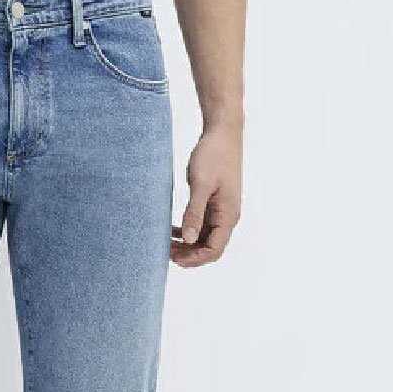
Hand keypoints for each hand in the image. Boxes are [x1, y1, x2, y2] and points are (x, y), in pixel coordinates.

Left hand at [171, 122, 242, 267]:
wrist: (223, 132)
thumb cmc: (214, 155)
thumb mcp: (201, 184)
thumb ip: (194, 212)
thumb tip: (188, 239)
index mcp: (228, 215)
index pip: (214, 250)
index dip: (194, 259)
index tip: (173, 258)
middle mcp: (227, 216)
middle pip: (209, 247)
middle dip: (188, 254)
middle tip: (164, 252)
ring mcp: (221, 210)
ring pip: (204, 236)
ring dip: (187, 243)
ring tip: (165, 243)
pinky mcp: (213, 202)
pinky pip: (201, 223)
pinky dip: (188, 229)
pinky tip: (172, 230)